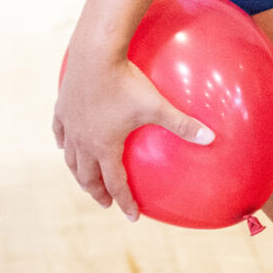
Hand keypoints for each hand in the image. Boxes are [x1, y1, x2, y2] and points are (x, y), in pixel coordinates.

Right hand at [52, 46, 215, 221]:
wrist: (94, 55)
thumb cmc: (127, 83)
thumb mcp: (158, 106)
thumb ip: (183, 124)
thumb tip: (212, 137)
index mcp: (105, 146)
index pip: (115, 182)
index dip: (125, 201)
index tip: (132, 217)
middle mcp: (82, 141)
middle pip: (87, 176)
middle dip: (98, 192)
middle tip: (106, 202)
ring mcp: (70, 125)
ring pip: (71, 158)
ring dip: (79, 173)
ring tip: (85, 180)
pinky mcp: (62, 108)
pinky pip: (60, 133)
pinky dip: (64, 145)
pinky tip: (65, 147)